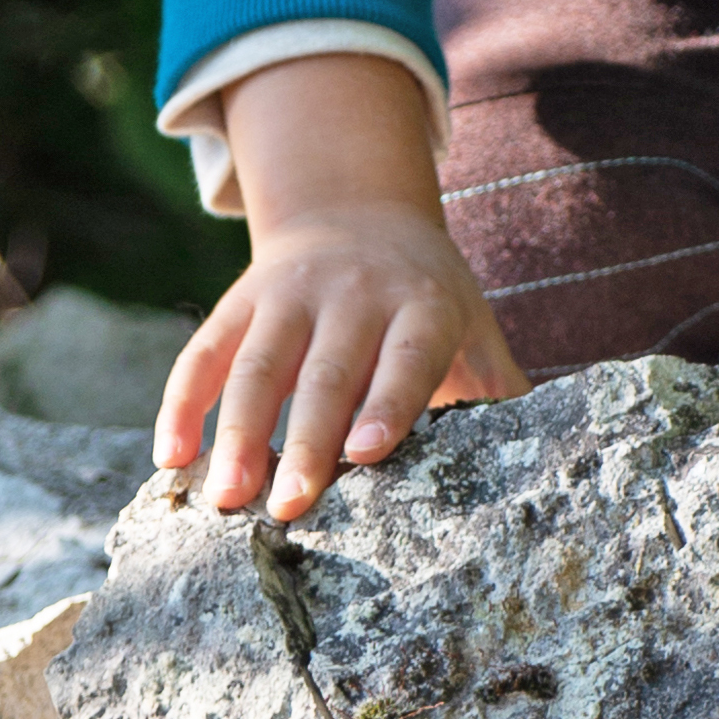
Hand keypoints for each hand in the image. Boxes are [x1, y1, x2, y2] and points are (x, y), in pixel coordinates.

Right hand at [148, 51, 525, 518]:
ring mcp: (291, 292)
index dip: (389, 400)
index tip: (368, 452)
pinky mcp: (240, 299)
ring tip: (222, 499)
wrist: (357, 212)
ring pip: (257, 362)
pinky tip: (169, 458)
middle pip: (327, 370)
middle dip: (305, 438)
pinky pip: (204, 350)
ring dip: (235, 432)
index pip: (407, 354)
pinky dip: (181, 401)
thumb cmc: (426, 301)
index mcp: (420, 306)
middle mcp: (354, 292)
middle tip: (289, 507)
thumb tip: (550, 461)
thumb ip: (497, 390)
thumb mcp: (470, 326)